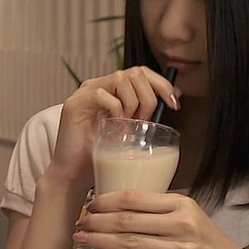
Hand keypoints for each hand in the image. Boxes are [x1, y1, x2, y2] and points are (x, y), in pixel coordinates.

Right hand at [45, 67, 180, 187]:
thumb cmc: (99, 157)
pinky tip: (115, 128)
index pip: (140, 72)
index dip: (161, 83)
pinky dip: (115, 111)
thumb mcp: (129, 132)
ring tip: (127, 125)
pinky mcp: (75, 104)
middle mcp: (97, 86)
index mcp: (111, 90)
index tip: (174, 103)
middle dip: (149, 97)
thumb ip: (143, 114)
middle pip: (135, 72)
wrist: (74, 176)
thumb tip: (173, 99)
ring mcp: (84, 93)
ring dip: (132, 103)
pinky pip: (103, 95)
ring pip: (121, 78)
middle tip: (144, 122)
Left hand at [72, 190, 244, 248]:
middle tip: (80, 223)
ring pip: (130, 243)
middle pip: (127, 220)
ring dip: (101, 240)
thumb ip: (159, 208)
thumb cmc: (205, 238)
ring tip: (83, 238)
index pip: (133, 198)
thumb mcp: (186, 213)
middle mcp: (181, 223)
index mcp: (180, 203)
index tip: (90, 204)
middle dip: (97, 222)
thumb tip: (119, 204)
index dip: (106, 201)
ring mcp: (180, 246)